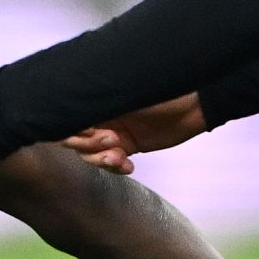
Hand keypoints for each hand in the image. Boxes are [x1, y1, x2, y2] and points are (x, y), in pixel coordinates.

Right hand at [64, 93, 205, 173]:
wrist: (191, 105)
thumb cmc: (159, 90)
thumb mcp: (124, 91)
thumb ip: (99, 99)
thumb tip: (71, 104)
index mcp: (94, 98)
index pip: (67, 117)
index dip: (72, 129)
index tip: (86, 131)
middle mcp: (99, 115)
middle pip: (73, 139)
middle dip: (88, 144)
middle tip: (110, 139)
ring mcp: (111, 131)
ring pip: (89, 154)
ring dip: (101, 159)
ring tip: (119, 156)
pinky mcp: (127, 146)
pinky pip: (110, 163)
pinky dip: (115, 167)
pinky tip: (128, 165)